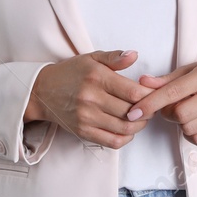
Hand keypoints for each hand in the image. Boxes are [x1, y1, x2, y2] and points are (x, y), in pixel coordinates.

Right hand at [25, 49, 151, 148]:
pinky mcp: (83, 132)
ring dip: (139, 125)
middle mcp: (91, 99)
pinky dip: (126, 138)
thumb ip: (115, 57)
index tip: (153, 94)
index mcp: (97, 78)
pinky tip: (127, 129)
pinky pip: (113, 141)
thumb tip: (134, 55)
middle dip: (148, 110)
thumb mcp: (91, 58)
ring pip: (125, 128)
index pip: (133, 92)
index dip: (149, 95)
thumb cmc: (70, 73)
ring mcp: (87, 118)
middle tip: (152, 106)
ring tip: (141, 117)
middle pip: (132, 111)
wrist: (42, 91)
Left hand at [129, 56, 196, 146]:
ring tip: (187, 113)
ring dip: (181, 124)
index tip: (133, 113)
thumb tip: (142, 82)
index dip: (150, 103)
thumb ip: (166, 80)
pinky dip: (193, 134)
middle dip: (169, 114)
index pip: (172, 92)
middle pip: (180, 114)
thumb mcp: (190, 70)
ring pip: (189, 128)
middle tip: (172, 107)